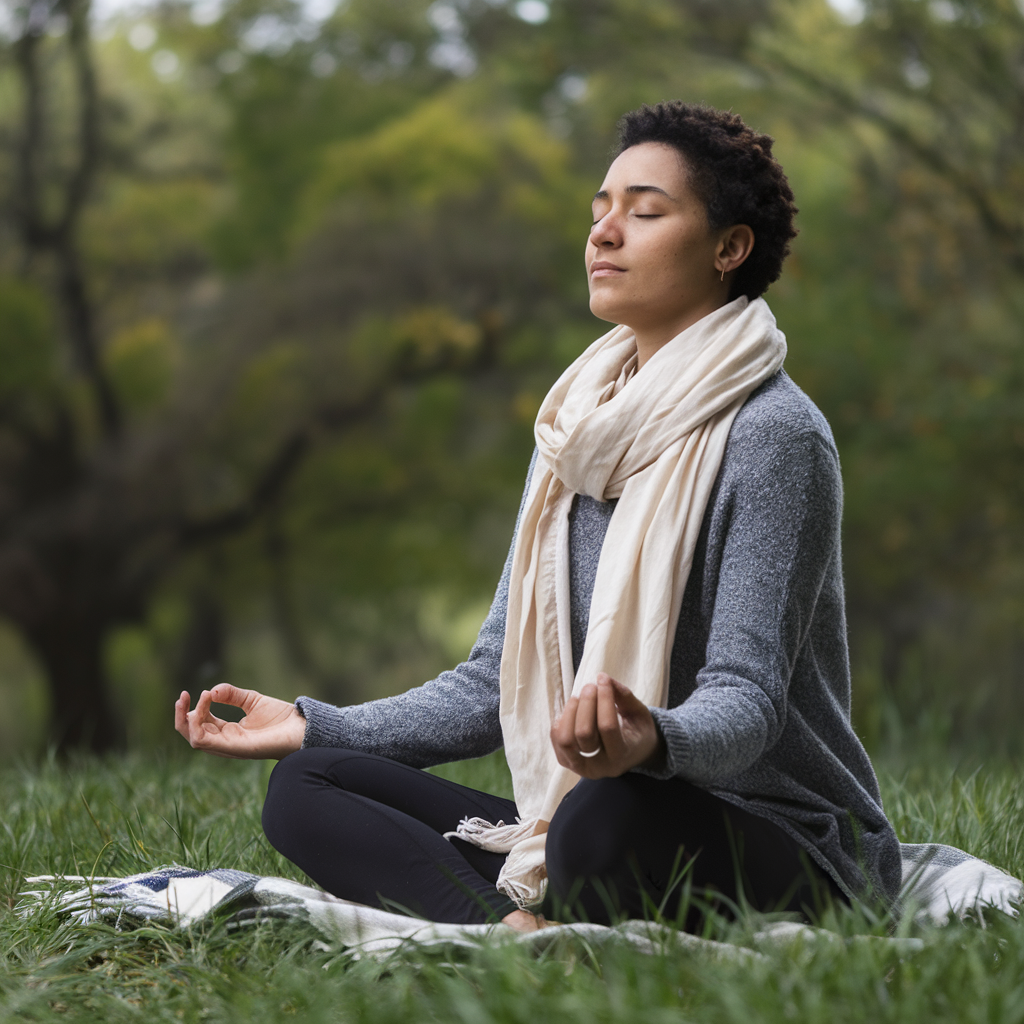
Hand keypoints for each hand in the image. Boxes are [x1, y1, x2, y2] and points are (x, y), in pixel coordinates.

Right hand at [174, 684, 305, 759]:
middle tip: (182, 696)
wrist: (301, 727)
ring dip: (187, 718)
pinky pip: (205, 742)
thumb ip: (231, 695)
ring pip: (194, 739)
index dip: (193, 709)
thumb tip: (211, 691)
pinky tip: (204, 705)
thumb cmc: (281, 718)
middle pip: (191, 735)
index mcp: (228, 732)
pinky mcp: (235, 748)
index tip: (197, 692)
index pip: (200, 725)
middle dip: (182, 716)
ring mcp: (229, 747)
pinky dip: (198, 724)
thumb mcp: (251, 700)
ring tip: (194, 698)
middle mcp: (225, 742)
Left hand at [550, 672, 664, 778]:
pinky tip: (574, 709)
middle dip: (586, 703)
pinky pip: (556, 738)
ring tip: (580, 698)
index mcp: (621, 755)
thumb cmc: (637, 732)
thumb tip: (603, 679)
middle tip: (591, 686)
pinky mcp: (566, 761)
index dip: (604, 698)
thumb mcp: (639, 714)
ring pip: (565, 739)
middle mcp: (600, 766)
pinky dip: (562, 719)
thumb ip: (625, 697)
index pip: (607, 727)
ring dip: (571, 711)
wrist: (630, 755)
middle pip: (584, 733)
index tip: (603, 679)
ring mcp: (580, 767)